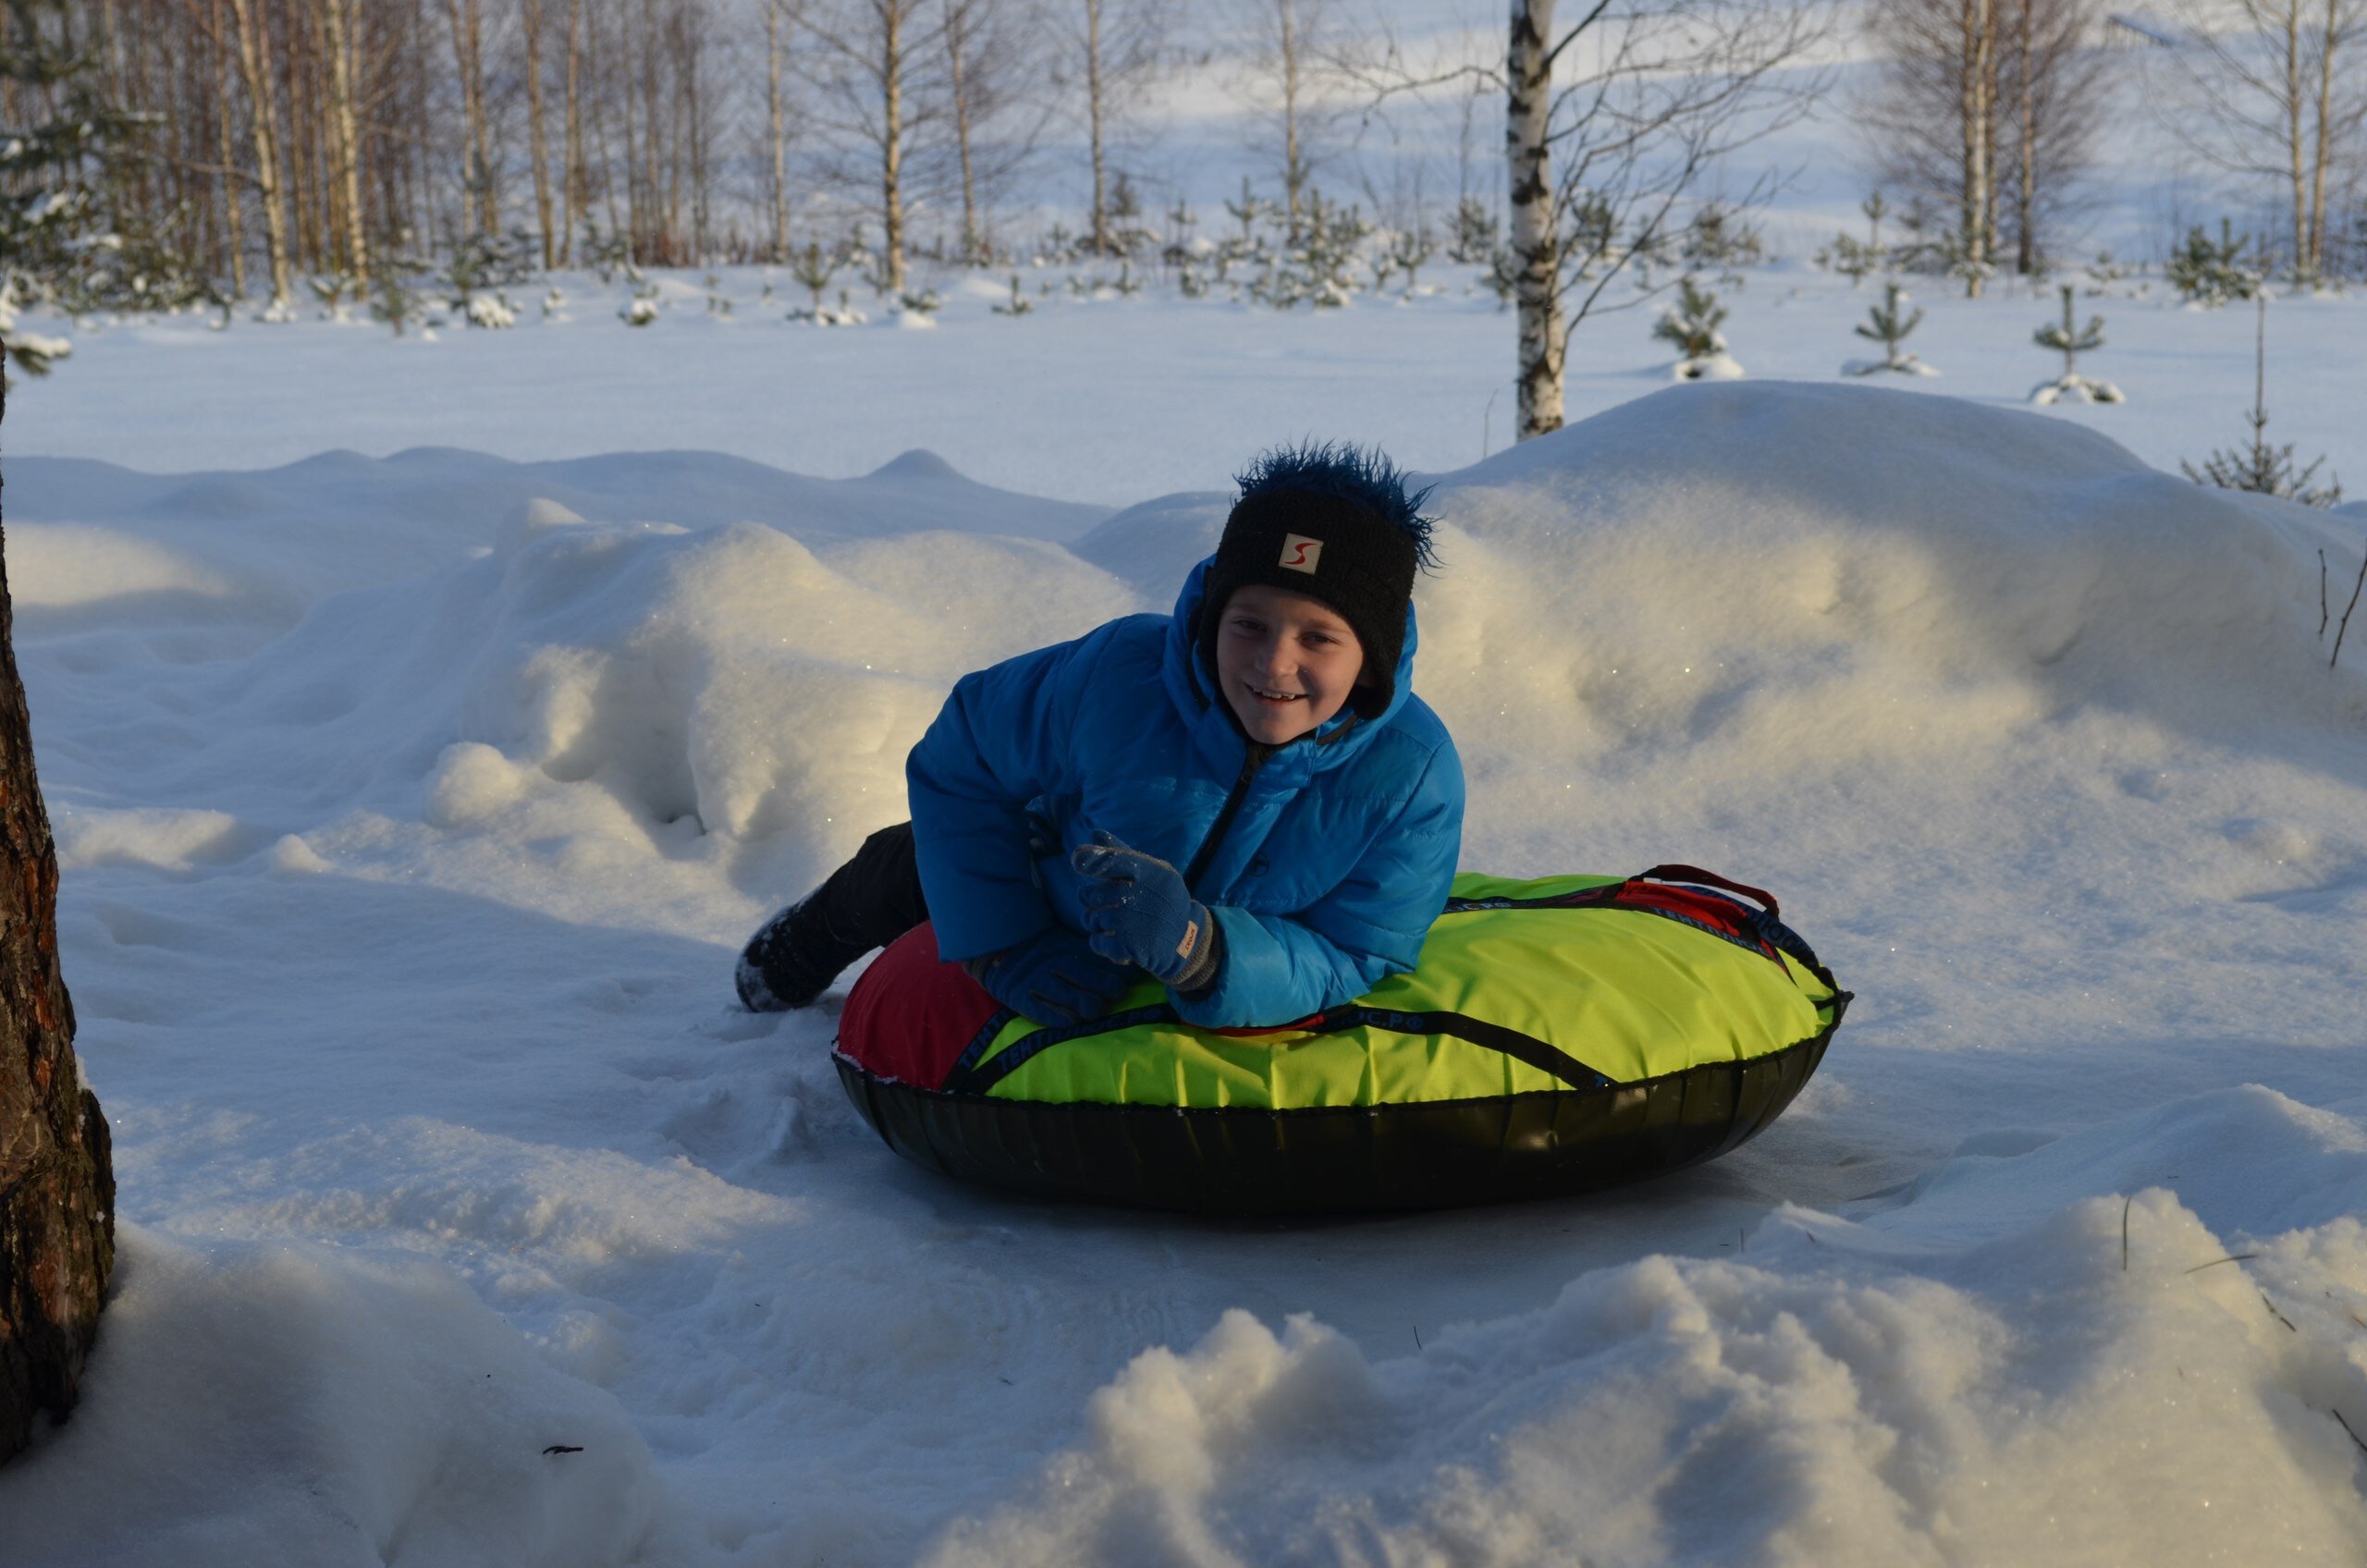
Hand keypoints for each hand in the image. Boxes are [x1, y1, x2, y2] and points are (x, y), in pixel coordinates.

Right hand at [972, 925, 1131, 1024]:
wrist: (999, 951)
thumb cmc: (1043, 950)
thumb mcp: (1067, 943)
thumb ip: (1094, 956)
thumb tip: (1131, 970)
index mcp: (1064, 947)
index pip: (1093, 959)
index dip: (1114, 971)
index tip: (1129, 979)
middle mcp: (1050, 963)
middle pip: (1082, 976)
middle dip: (1104, 986)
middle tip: (1118, 994)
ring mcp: (1035, 981)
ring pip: (1065, 995)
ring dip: (1085, 1004)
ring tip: (1098, 1010)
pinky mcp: (1020, 998)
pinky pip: (1041, 1011)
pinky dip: (1059, 1018)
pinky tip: (1073, 1022)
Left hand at [1072, 830, 1213, 985]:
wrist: (1186, 937)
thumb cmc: (1161, 899)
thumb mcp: (1152, 871)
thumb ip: (1120, 853)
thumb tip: (1093, 833)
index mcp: (1147, 872)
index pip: (1115, 859)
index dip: (1093, 859)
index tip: (1077, 861)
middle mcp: (1139, 895)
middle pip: (1090, 894)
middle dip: (1090, 901)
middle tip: (1108, 905)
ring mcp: (1132, 922)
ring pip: (1090, 919)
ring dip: (1096, 923)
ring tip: (1115, 924)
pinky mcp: (1130, 946)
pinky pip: (1096, 942)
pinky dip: (1101, 944)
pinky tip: (1116, 942)